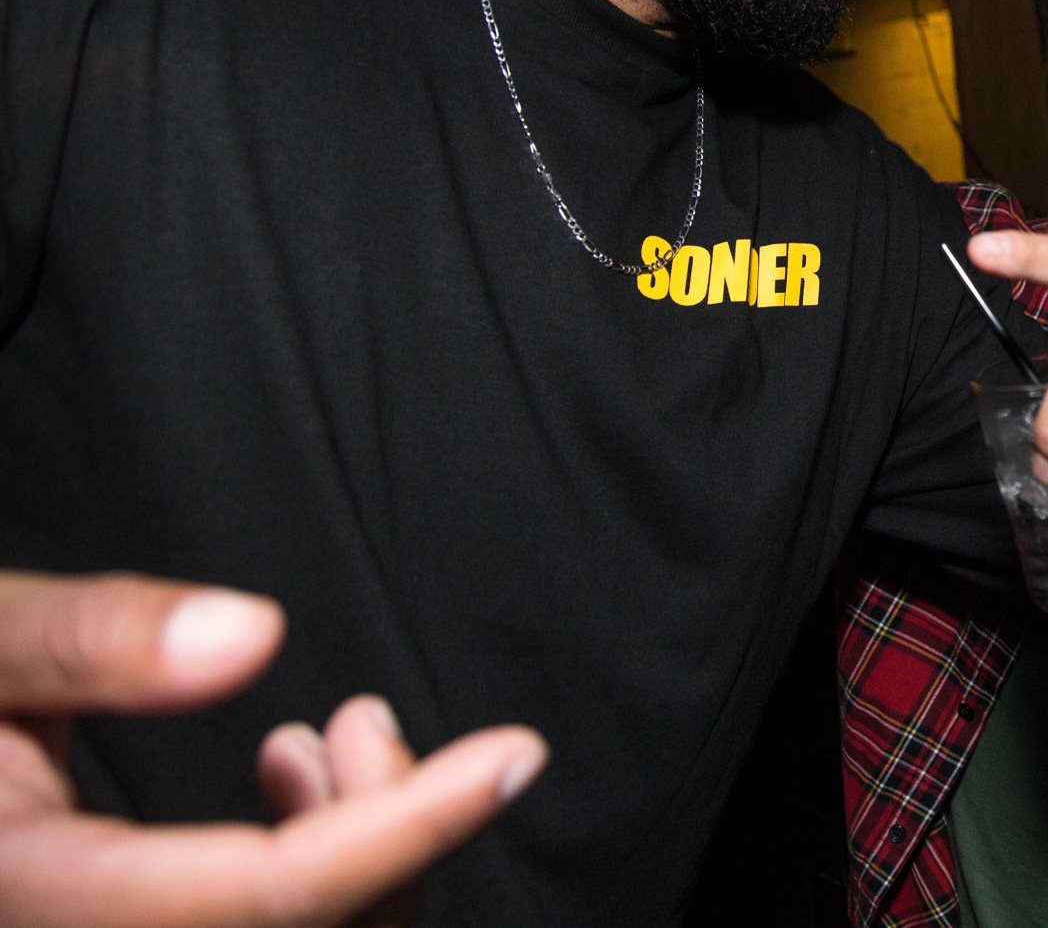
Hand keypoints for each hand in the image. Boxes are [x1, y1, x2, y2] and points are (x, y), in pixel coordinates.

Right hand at [0, 569, 546, 926]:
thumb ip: (85, 643)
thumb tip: (250, 634)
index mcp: (27, 907)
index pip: (264, 905)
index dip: (406, 832)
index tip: (512, 757)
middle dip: (386, 839)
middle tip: (363, 720)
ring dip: (354, 852)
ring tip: (330, 737)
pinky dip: (307, 871)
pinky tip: (288, 781)